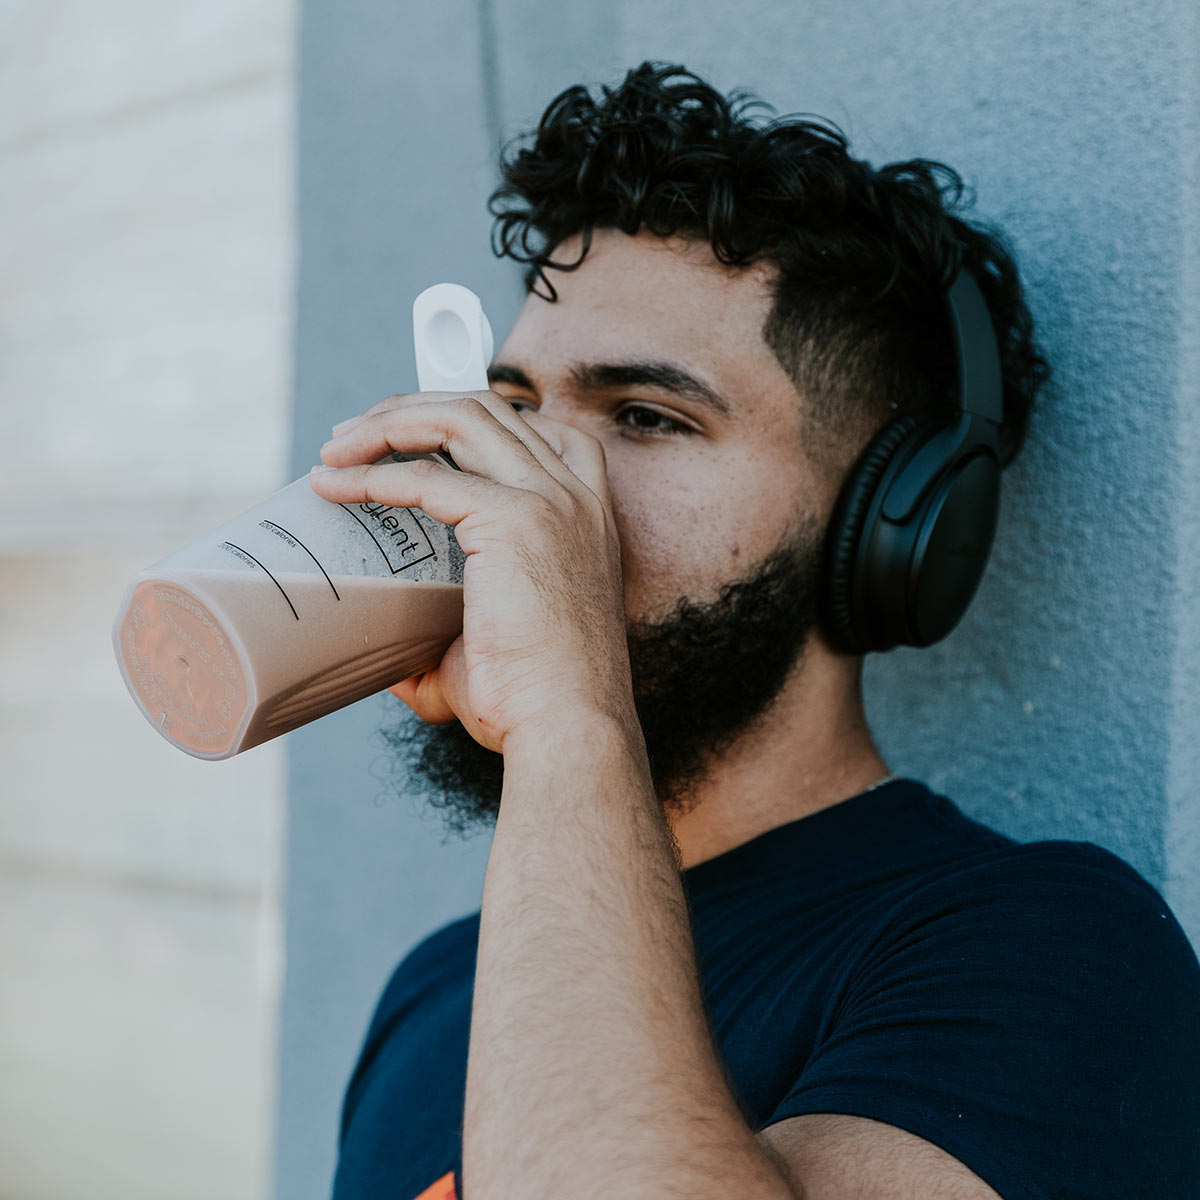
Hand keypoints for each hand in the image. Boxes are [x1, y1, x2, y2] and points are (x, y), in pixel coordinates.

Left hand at [309, 391, 635, 752]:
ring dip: (389, 422)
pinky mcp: (516, 523)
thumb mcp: (493, 647)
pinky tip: (336, 487)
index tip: (405, 438)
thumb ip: (443, 641)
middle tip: (351, 439)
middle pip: (486, 407)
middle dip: (410, 408)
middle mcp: (575, 497)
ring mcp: (550, 503)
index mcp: (585, 516)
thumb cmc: (533, 701)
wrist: (567, 729)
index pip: (534, 427)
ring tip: (336, 448)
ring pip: (460, 417)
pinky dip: (374, 475)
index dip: (465, 417)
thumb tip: (389, 659)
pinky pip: (428, 477)